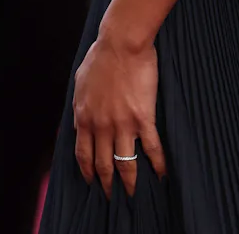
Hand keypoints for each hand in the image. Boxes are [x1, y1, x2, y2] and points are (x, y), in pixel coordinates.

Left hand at [73, 29, 165, 198]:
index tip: (91, 181)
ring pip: (125, 162)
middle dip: (107, 183)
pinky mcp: (143, 118)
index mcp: (84, 117)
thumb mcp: (80, 82)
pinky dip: (157, 164)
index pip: (83, 155)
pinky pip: (151, 147)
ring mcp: (122, 124)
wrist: (122, 42)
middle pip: (103, 164)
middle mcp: (101, 126)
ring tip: (134, 192)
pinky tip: (161, 174)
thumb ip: (79, 107)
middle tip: (112, 195)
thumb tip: (77, 123)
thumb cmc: (101, 56)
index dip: (87, 171)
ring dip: (129, 181)